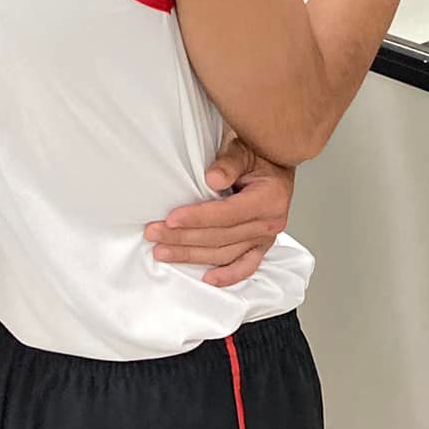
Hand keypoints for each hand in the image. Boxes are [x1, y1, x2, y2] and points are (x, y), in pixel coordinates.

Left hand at [144, 133, 293, 288]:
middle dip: (183, 237)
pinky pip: (245, 266)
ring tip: (163, 251)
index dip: (197, 218)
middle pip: (220, 237)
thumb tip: (212, 178)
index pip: (227, 214)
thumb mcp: (243, 149)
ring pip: (224, 254)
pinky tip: (207, 279)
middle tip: (154, 233)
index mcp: (269, 198)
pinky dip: (228, 276)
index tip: (171, 219)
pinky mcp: (260, 246)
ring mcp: (265, 238)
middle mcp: (270, 222)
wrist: (274, 164)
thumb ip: (229, 162)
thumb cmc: (258, 155)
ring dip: (191, 255)